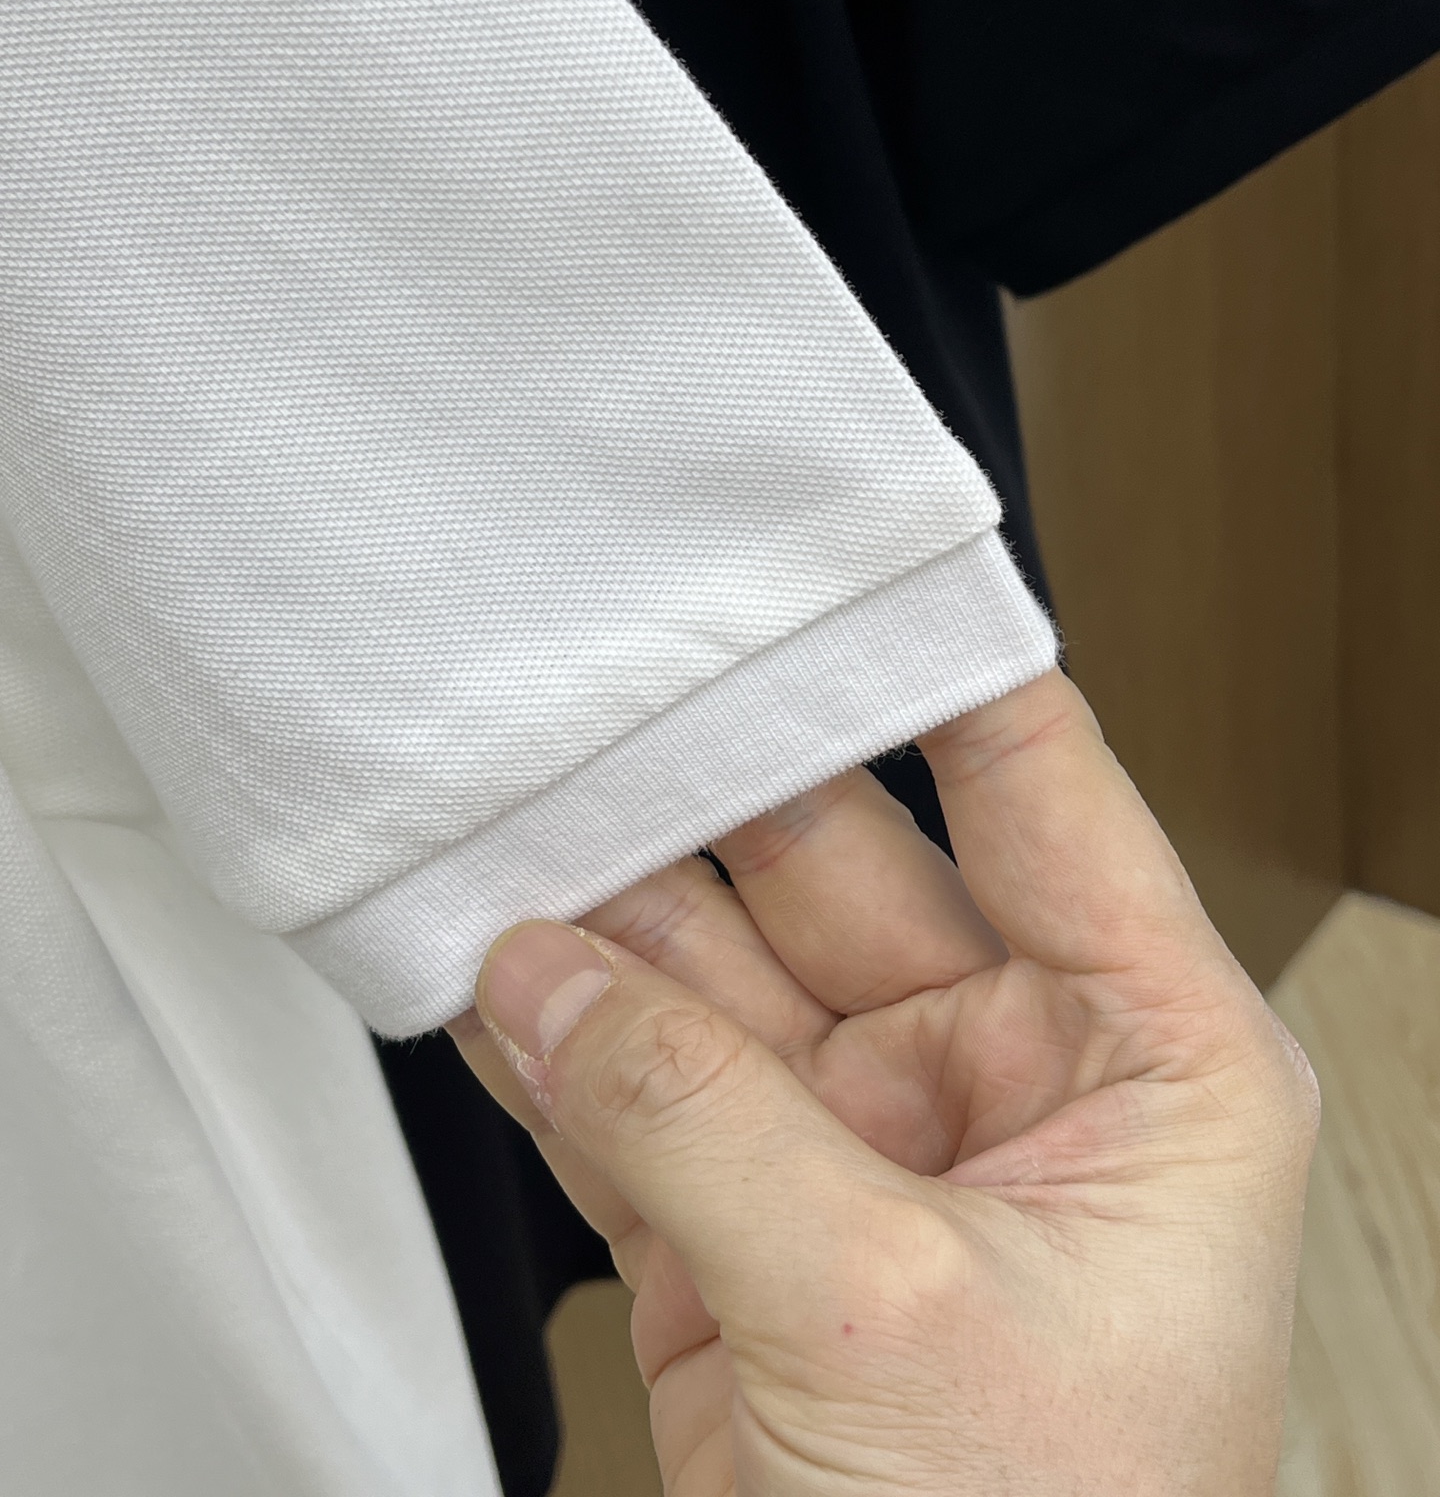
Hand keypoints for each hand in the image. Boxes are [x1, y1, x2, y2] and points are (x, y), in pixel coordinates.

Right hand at [448, 669, 1316, 1495]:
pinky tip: (485, 972)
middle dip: (718, 788)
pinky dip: (557, 1048)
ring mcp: (870, 1161)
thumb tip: (544, 973)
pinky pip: (641, 1103)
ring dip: (607, 919)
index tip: (839, 559)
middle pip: (846, 867)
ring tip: (504, 822)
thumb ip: (704, 1123)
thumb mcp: (897, 1318)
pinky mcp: (750, 1248)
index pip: (1045, 792)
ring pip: (720, 984)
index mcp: (1149, 1064)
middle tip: (609, 694)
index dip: (943, 666)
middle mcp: (1012, 1085)